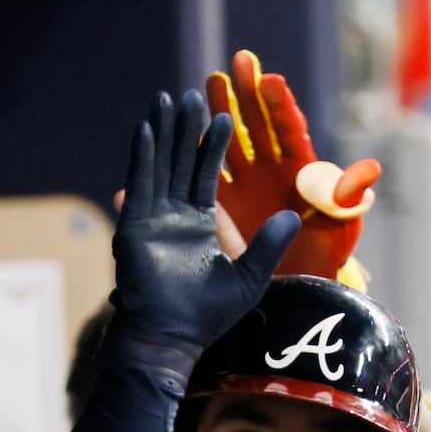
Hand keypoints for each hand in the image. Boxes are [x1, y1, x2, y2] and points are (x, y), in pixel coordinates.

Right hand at [109, 89, 298, 358]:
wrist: (174, 337)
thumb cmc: (210, 315)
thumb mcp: (250, 276)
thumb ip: (268, 245)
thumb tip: (295, 217)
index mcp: (203, 224)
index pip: (209, 173)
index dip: (215, 145)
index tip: (224, 114)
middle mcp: (176, 216)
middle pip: (182, 161)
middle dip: (186, 128)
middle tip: (191, 93)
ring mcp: (155, 218)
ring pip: (161, 165)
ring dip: (164, 133)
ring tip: (167, 98)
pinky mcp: (135, 225)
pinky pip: (141, 184)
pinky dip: (144, 158)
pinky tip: (148, 130)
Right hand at [206, 50, 379, 277]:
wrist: (301, 284)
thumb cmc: (328, 253)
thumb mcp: (344, 225)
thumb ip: (350, 198)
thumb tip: (368, 170)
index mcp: (302, 168)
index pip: (290, 128)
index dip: (280, 104)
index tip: (270, 79)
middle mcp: (274, 168)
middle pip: (259, 123)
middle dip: (248, 92)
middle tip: (238, 61)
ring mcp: (249, 182)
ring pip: (232, 140)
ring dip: (220, 113)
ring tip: (209, 82)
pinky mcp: (228, 203)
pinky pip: (211, 174)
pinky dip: (199, 154)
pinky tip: (185, 133)